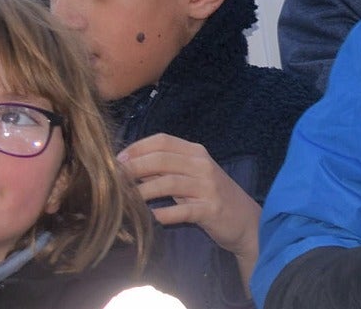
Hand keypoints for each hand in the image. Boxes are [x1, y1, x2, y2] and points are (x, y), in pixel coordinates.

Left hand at [119, 135, 262, 281]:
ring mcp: (208, 186)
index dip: (137, 148)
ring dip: (143, 191)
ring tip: (125, 200)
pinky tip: (150, 218)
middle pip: (162, 159)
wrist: (246, 220)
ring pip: (169, 183)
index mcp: (196, 152)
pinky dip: (164, 214)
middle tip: (114, 179)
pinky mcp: (211, 209)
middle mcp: (202, 165)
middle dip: (134, 167)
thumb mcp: (190, 178)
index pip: (162, 140)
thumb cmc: (211, 196)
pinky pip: (183, 210)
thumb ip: (164, 170)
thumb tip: (131, 165)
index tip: (117, 160)